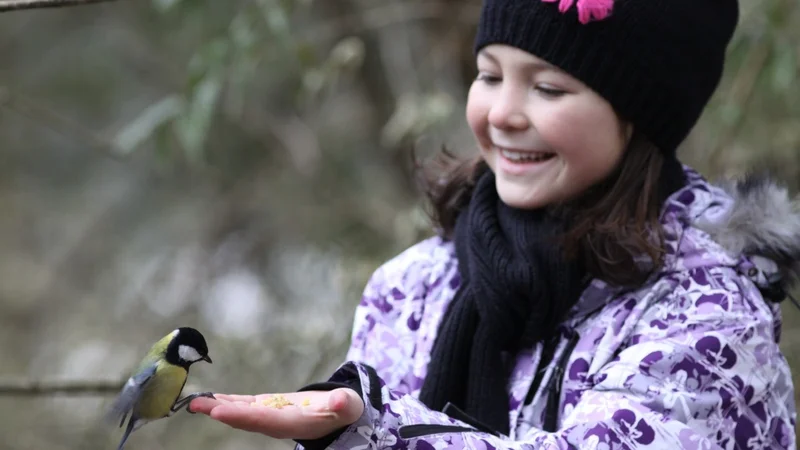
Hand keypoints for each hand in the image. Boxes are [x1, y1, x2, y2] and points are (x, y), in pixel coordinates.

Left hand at [188, 388, 363, 439]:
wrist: (339, 416)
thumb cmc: (345, 410)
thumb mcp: (347, 406)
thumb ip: (343, 404)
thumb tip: (341, 402)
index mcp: (293, 423)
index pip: (263, 420)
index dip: (240, 416)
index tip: (219, 411)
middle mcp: (276, 423)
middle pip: (245, 418)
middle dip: (221, 412)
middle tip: (196, 405)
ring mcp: (270, 416)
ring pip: (241, 412)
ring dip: (218, 407)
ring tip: (195, 401)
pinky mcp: (268, 408)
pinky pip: (245, 406)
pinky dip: (228, 401)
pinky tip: (213, 398)